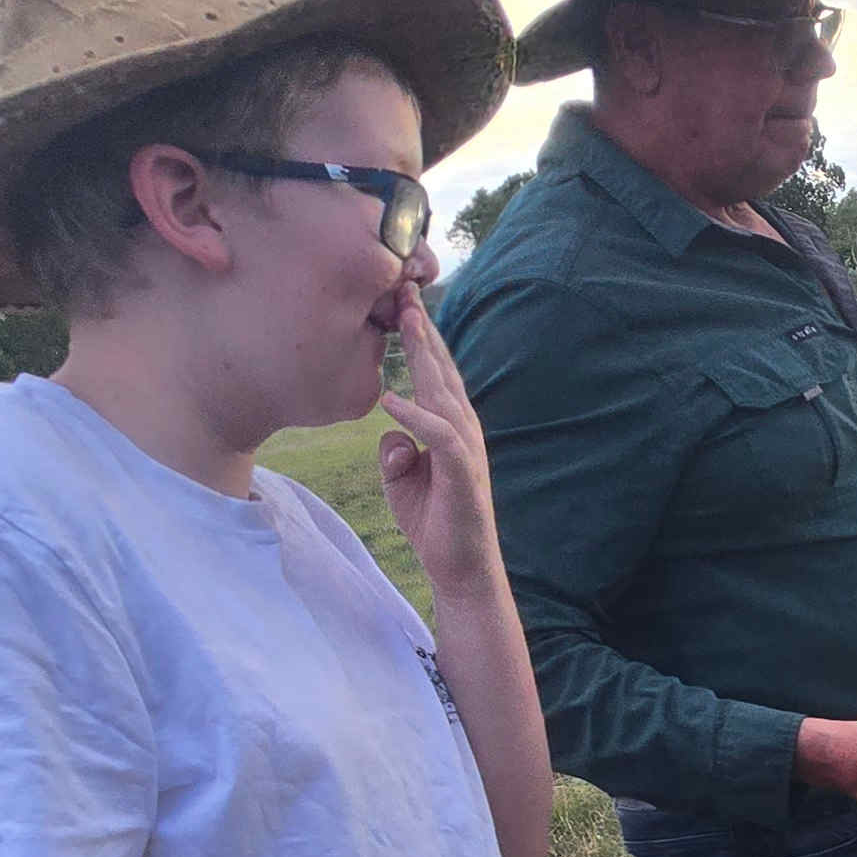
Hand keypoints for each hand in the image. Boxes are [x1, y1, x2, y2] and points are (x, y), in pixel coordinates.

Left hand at [376, 293, 508, 606]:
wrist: (461, 568)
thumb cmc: (434, 521)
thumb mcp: (402, 478)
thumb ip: (395, 448)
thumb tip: (391, 431)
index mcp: (450, 425)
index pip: (434, 372)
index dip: (418, 335)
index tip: (398, 300)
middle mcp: (462, 428)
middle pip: (441, 369)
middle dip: (423, 328)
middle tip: (404, 287)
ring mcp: (465, 448)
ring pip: (443, 392)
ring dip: (424, 357)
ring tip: (405, 322)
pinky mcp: (462, 472)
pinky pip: (439, 436)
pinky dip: (416, 418)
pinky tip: (392, 402)